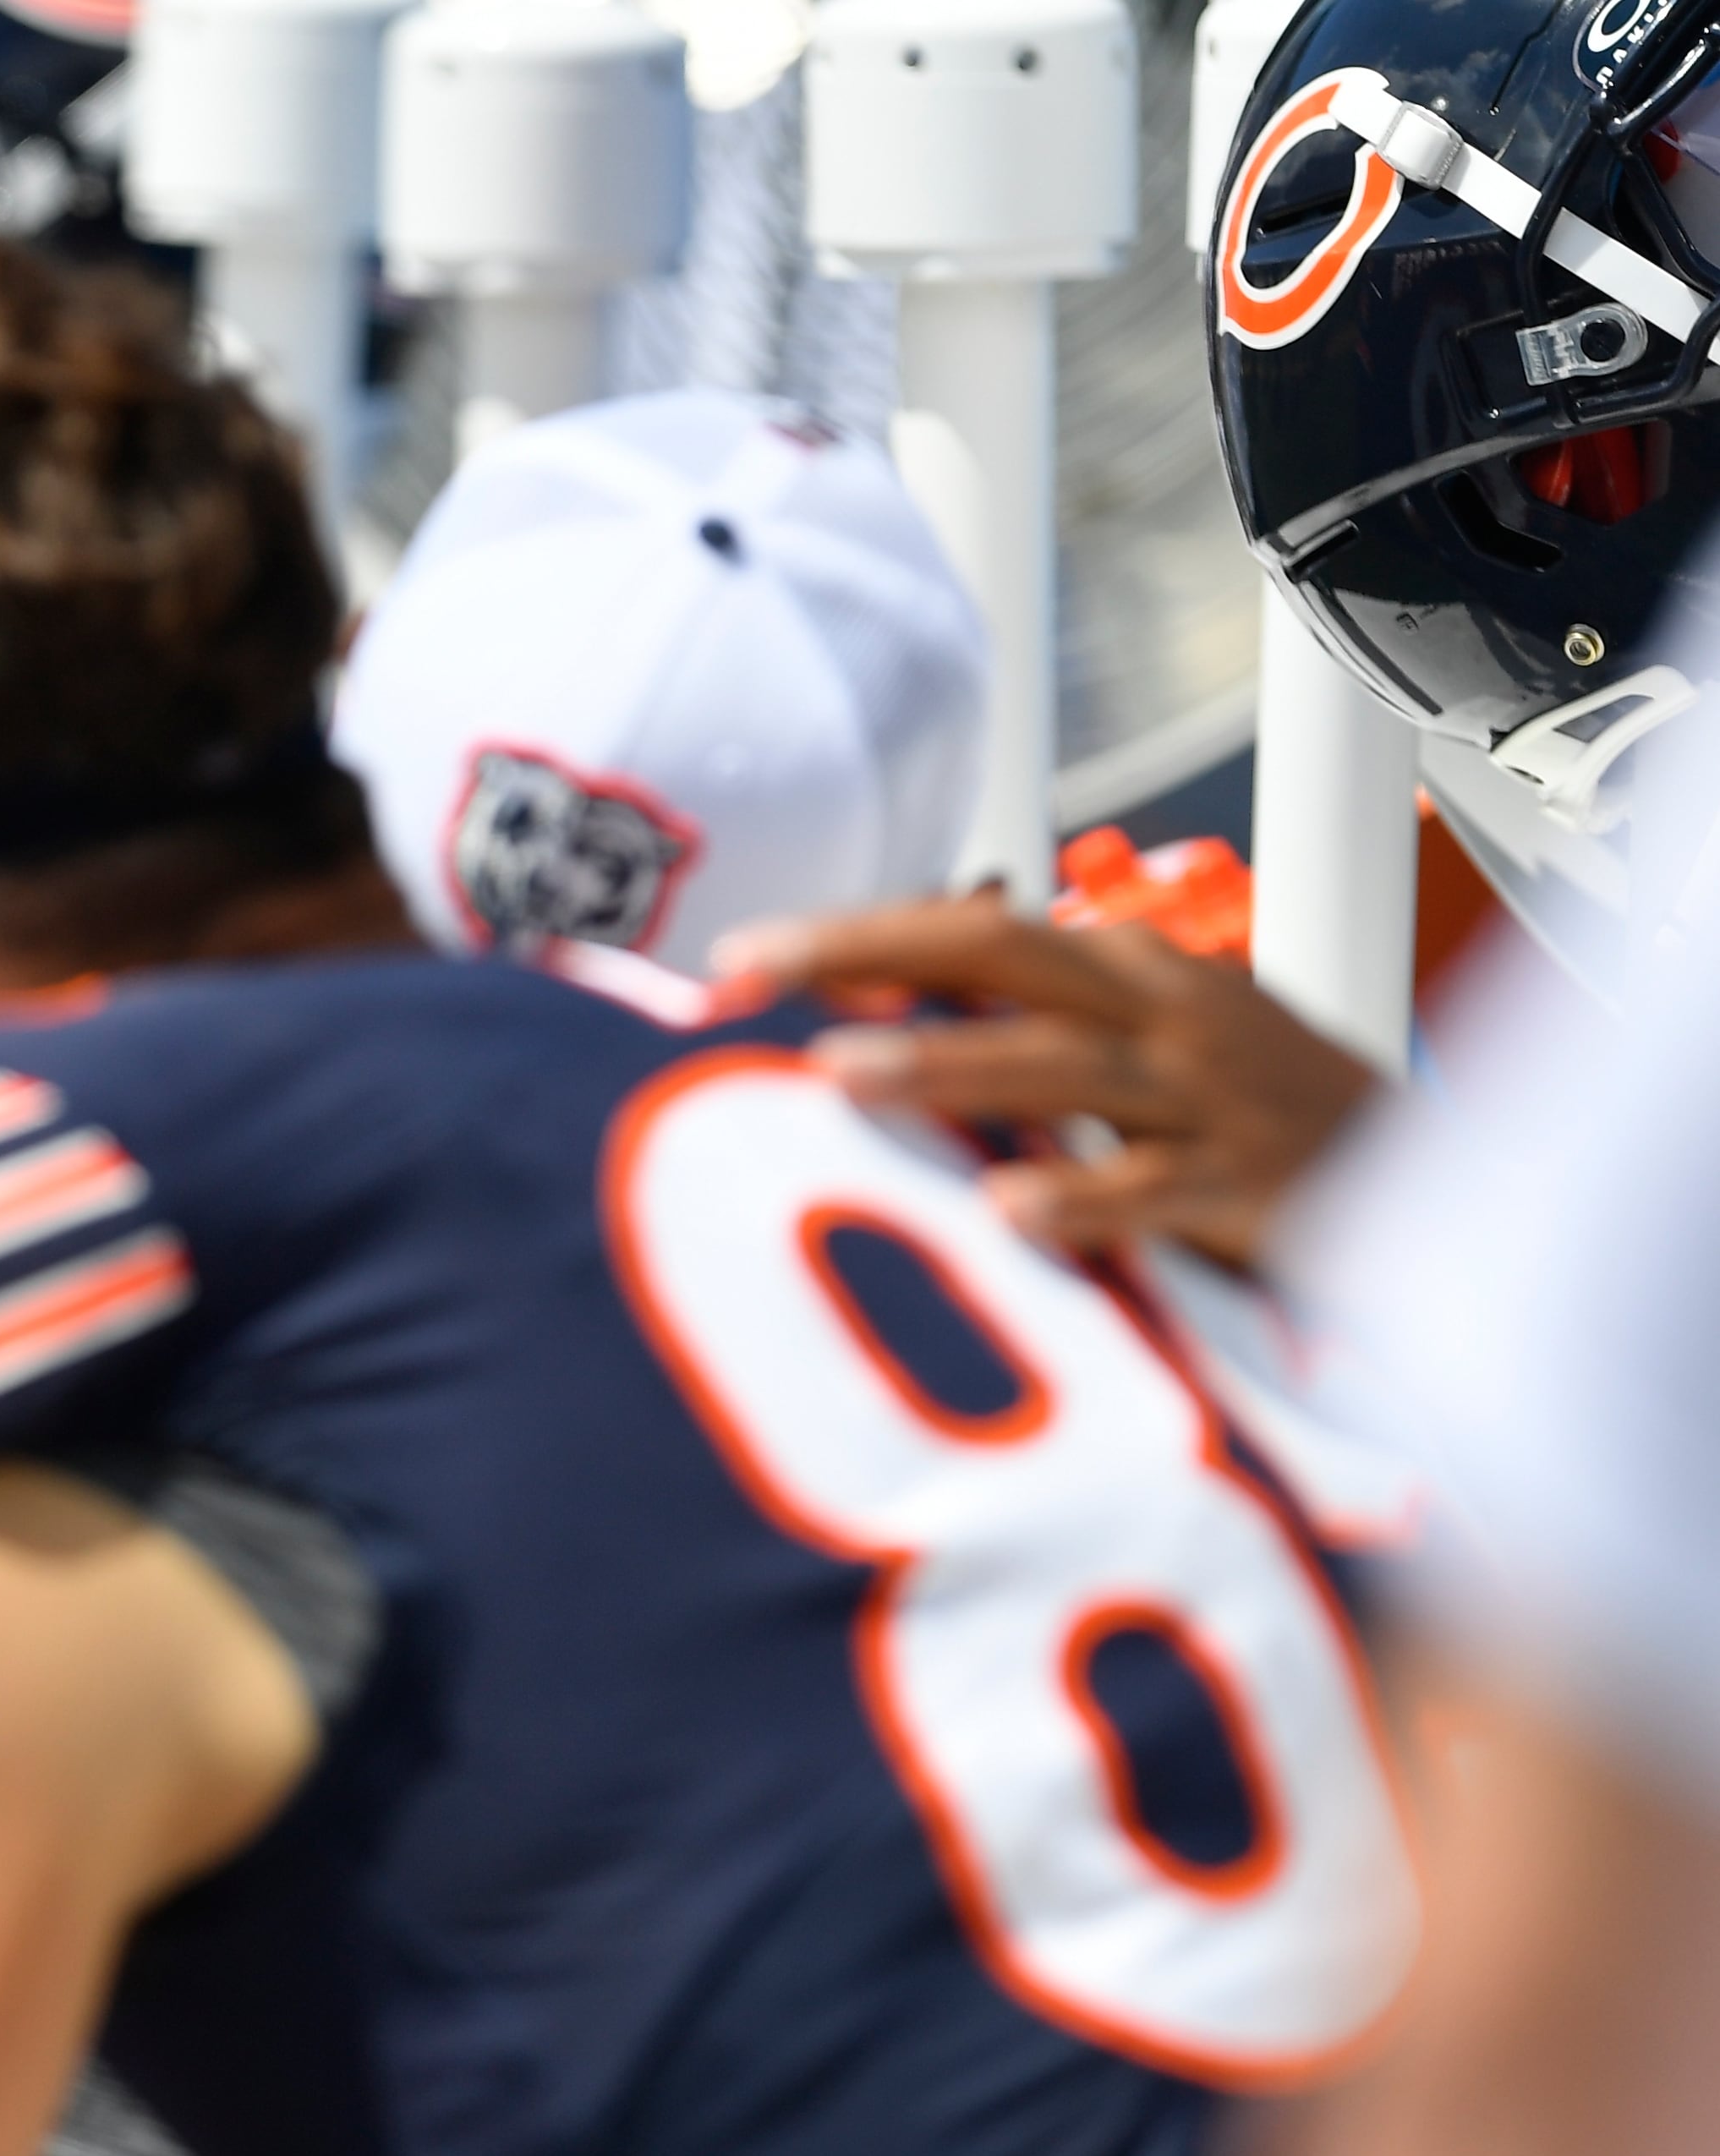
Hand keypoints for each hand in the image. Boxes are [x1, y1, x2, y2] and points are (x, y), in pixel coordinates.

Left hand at [713, 899, 1378, 1268]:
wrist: (1427, 1175)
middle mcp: (1162, 1013)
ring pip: (1061, 1069)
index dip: (862, 935)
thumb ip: (1023, 1028)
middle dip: (875, 957)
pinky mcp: (1249, 1187)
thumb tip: (870, 1016)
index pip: (977, 932)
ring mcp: (1205, 1097)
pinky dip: (1084, 1198)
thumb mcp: (1141, 1047)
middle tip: (757, 974)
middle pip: (1007, 960)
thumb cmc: (1252, 1113)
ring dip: (949, 1066)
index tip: (741, 959)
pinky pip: (1155, 1189)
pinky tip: (1008, 1211)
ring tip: (842, 1071)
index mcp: (1129, 972)